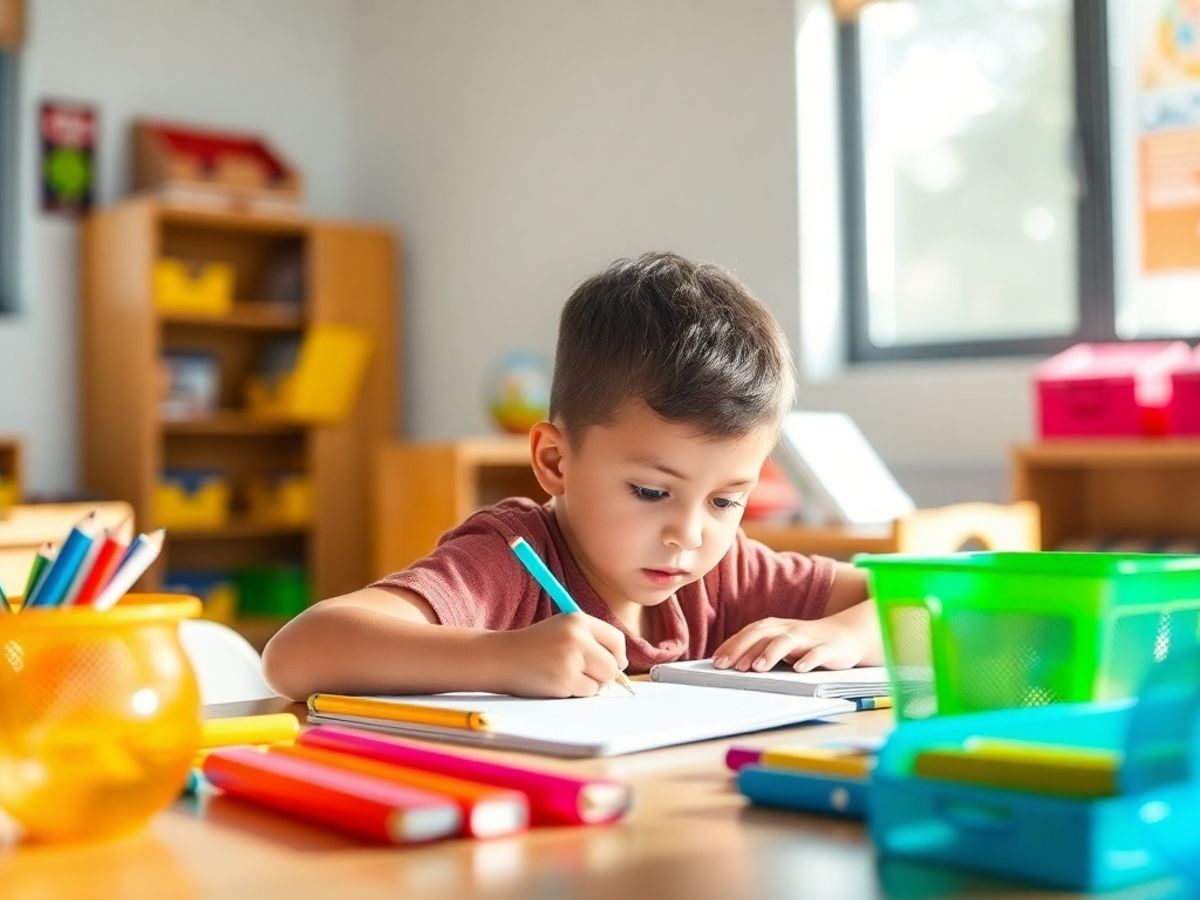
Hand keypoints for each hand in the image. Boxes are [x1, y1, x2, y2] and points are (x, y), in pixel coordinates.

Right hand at [491, 614, 628, 697]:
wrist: (502, 657)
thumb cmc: (535, 645)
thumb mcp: (563, 629)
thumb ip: (591, 640)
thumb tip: (621, 666)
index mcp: (578, 620)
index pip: (616, 640)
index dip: (618, 655)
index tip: (614, 663)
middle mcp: (577, 637)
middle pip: (613, 664)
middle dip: (605, 674)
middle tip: (588, 675)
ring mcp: (571, 659)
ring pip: (602, 681)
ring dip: (589, 684)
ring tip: (567, 675)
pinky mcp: (564, 679)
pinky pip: (586, 692)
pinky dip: (577, 692)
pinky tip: (558, 682)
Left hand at [712, 615, 868, 673]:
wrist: (847, 635)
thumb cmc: (807, 643)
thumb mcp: (781, 644)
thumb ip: (760, 650)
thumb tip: (732, 664)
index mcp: (775, 628)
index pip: (749, 633)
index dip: (731, 645)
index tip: (715, 661)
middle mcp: (789, 629)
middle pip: (762, 634)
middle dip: (743, 648)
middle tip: (728, 666)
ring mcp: (809, 638)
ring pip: (787, 642)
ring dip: (770, 653)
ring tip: (757, 668)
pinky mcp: (828, 649)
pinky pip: (818, 653)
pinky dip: (808, 660)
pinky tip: (799, 669)